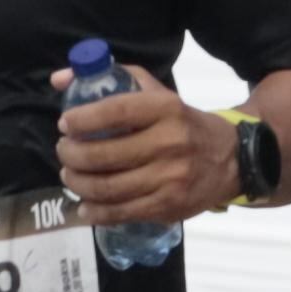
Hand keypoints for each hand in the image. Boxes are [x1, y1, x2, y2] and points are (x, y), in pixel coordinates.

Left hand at [50, 64, 236, 226]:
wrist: (231, 160)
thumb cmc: (183, 123)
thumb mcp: (157, 94)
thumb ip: (114, 79)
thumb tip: (59, 79)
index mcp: (166, 108)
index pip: (114, 112)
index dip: (82, 119)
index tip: (65, 124)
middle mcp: (170, 142)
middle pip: (102, 155)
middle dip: (71, 155)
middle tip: (64, 152)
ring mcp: (170, 178)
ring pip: (107, 187)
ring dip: (77, 184)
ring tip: (70, 176)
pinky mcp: (168, 206)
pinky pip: (121, 212)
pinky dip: (95, 212)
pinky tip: (85, 206)